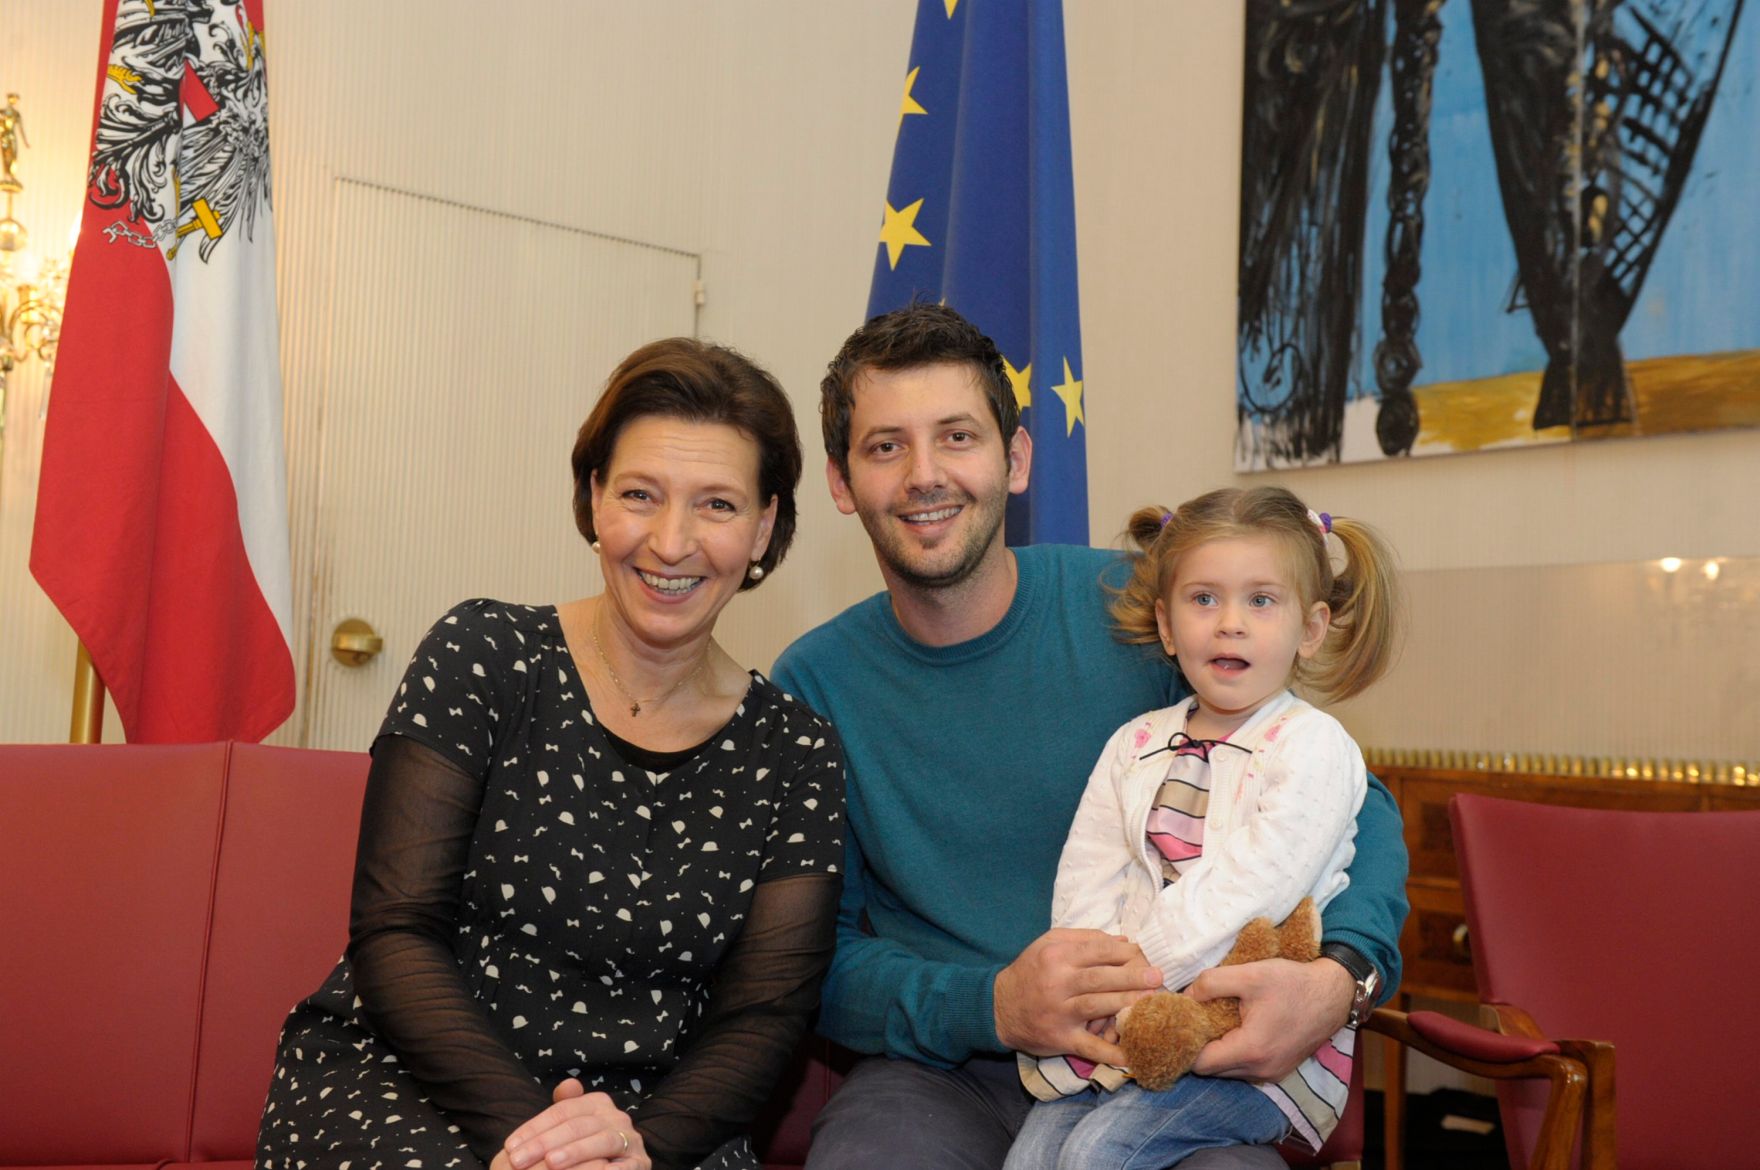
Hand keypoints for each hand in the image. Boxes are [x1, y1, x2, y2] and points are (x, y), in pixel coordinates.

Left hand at [501, 1079, 648, 1169]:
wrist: (613, 1169)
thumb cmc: (585, 1151)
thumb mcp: (572, 1128)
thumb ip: (564, 1108)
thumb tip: (566, 1086)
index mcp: (598, 1104)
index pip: (563, 1111)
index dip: (534, 1128)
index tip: (510, 1147)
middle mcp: (618, 1118)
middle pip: (578, 1125)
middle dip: (546, 1142)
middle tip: (518, 1160)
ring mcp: (631, 1141)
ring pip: (602, 1141)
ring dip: (576, 1152)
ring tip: (550, 1163)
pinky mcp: (640, 1164)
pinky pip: (625, 1166)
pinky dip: (609, 1169)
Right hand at [994, 929, 1161, 1062]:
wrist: (998, 1007)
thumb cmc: (1030, 971)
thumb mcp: (1048, 944)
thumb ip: (1084, 938)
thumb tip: (1123, 940)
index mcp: (1057, 956)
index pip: (1098, 950)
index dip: (1124, 952)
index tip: (1144, 955)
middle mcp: (1057, 982)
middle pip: (1101, 978)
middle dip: (1133, 977)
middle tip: (1157, 977)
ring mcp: (1059, 1012)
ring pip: (1098, 1007)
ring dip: (1127, 1005)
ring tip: (1152, 1004)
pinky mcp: (1060, 1038)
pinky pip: (1089, 1046)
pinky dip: (1110, 1053)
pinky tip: (1132, 1055)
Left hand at [1187, 956, 1353, 1080]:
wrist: (1333, 994)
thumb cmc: (1293, 983)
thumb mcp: (1249, 974)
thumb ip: (1211, 983)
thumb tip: (1185, 996)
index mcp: (1251, 1050)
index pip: (1200, 1064)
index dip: (1184, 1044)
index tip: (1179, 1023)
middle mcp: (1260, 1070)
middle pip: (1212, 1071)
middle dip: (1198, 1047)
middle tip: (1193, 1020)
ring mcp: (1272, 1074)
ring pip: (1227, 1072)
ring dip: (1217, 1052)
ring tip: (1213, 1022)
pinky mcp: (1279, 1070)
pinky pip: (1245, 1069)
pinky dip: (1234, 1054)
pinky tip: (1235, 1029)